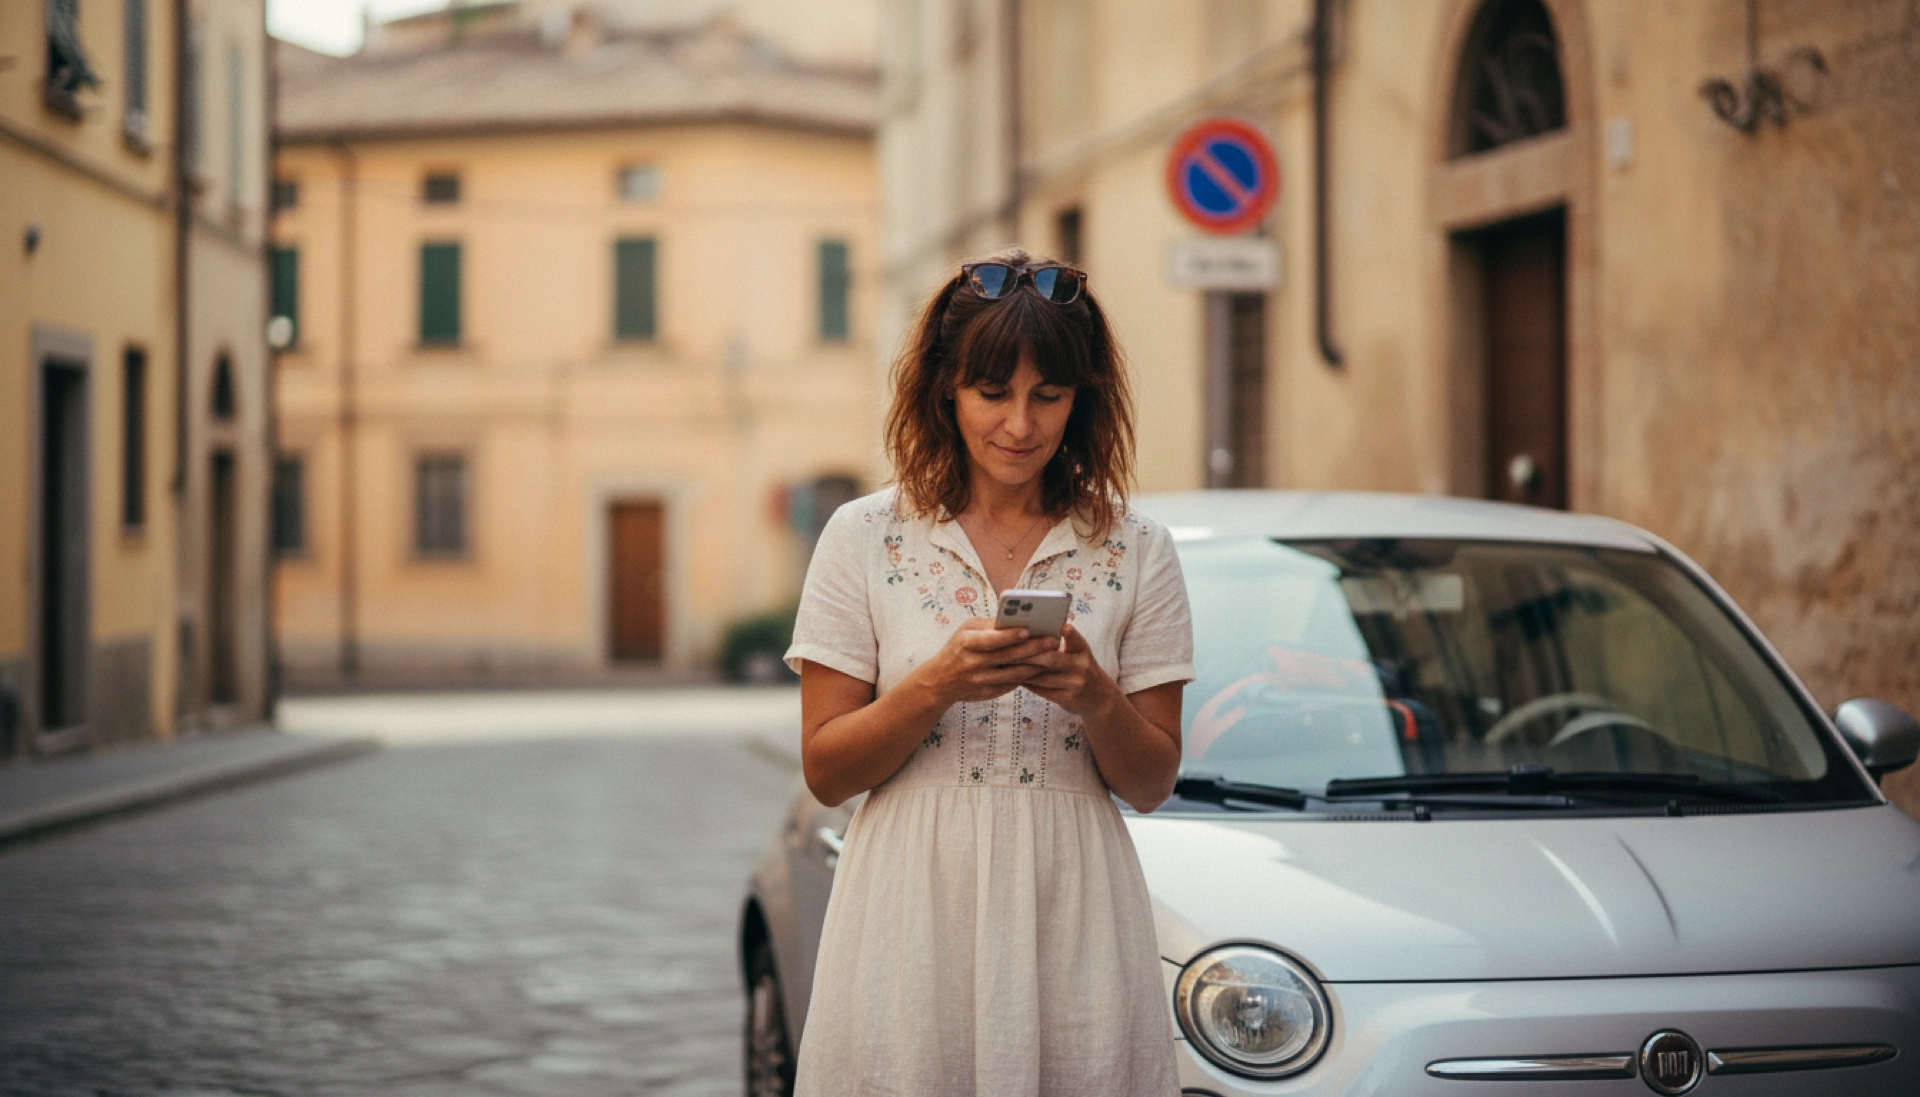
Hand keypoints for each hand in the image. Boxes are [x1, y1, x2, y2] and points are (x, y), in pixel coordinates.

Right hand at [913, 618, 1060, 706]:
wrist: (939, 681)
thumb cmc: (957, 649)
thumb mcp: (966, 631)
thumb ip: (989, 626)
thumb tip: (1018, 619)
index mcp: (966, 643)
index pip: (992, 640)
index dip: (1011, 636)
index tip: (1029, 630)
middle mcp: (973, 663)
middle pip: (1008, 656)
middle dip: (1033, 648)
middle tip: (1053, 641)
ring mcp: (980, 681)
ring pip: (1014, 673)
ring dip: (1036, 665)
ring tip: (1053, 655)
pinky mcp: (987, 693)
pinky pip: (1011, 685)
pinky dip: (1027, 677)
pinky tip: (1040, 669)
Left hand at [1019, 622, 1118, 717]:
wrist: (1099, 698)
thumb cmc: (1080, 669)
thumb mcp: (1079, 655)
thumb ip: (1064, 645)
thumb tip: (1033, 633)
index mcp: (1083, 651)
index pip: (1077, 640)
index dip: (1071, 634)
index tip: (1064, 626)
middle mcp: (1081, 667)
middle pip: (1052, 659)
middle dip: (1030, 655)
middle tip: (1009, 649)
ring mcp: (1075, 684)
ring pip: (1043, 677)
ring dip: (1023, 670)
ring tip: (1006, 663)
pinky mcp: (1068, 699)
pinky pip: (1043, 691)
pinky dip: (1028, 684)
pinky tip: (1015, 678)